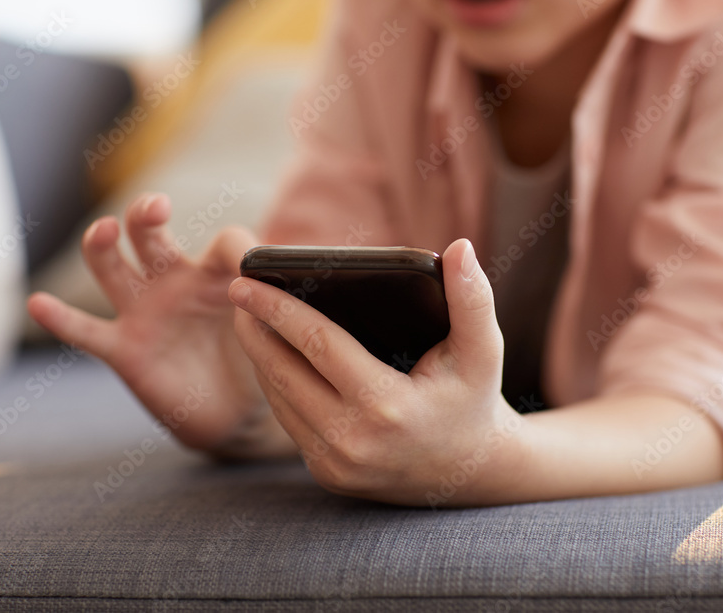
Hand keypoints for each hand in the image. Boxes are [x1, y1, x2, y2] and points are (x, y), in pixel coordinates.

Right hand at [28, 193, 295, 457]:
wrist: (239, 414)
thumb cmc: (257, 356)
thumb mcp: (275, 324)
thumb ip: (282, 300)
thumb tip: (300, 275)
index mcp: (215, 272)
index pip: (223, 242)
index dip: (236, 249)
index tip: (249, 266)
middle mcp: (174, 282)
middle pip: (149, 235)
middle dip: (146, 215)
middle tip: (156, 208)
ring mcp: (145, 313)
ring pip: (112, 268)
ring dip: (104, 245)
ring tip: (107, 232)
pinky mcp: (124, 349)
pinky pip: (86, 332)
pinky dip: (60, 319)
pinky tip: (38, 303)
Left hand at [228, 238, 527, 505]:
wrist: (473, 472)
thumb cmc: (474, 398)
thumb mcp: (483, 349)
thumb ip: (473, 297)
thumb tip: (461, 248)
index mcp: (387, 408)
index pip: (318, 345)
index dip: (278, 308)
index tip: (246, 281)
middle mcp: (354, 442)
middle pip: (284, 372)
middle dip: (255, 329)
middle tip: (239, 292)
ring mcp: (336, 465)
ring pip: (280, 399)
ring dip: (261, 357)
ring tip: (250, 319)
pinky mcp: (328, 475)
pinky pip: (290, 422)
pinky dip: (277, 386)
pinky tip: (273, 357)